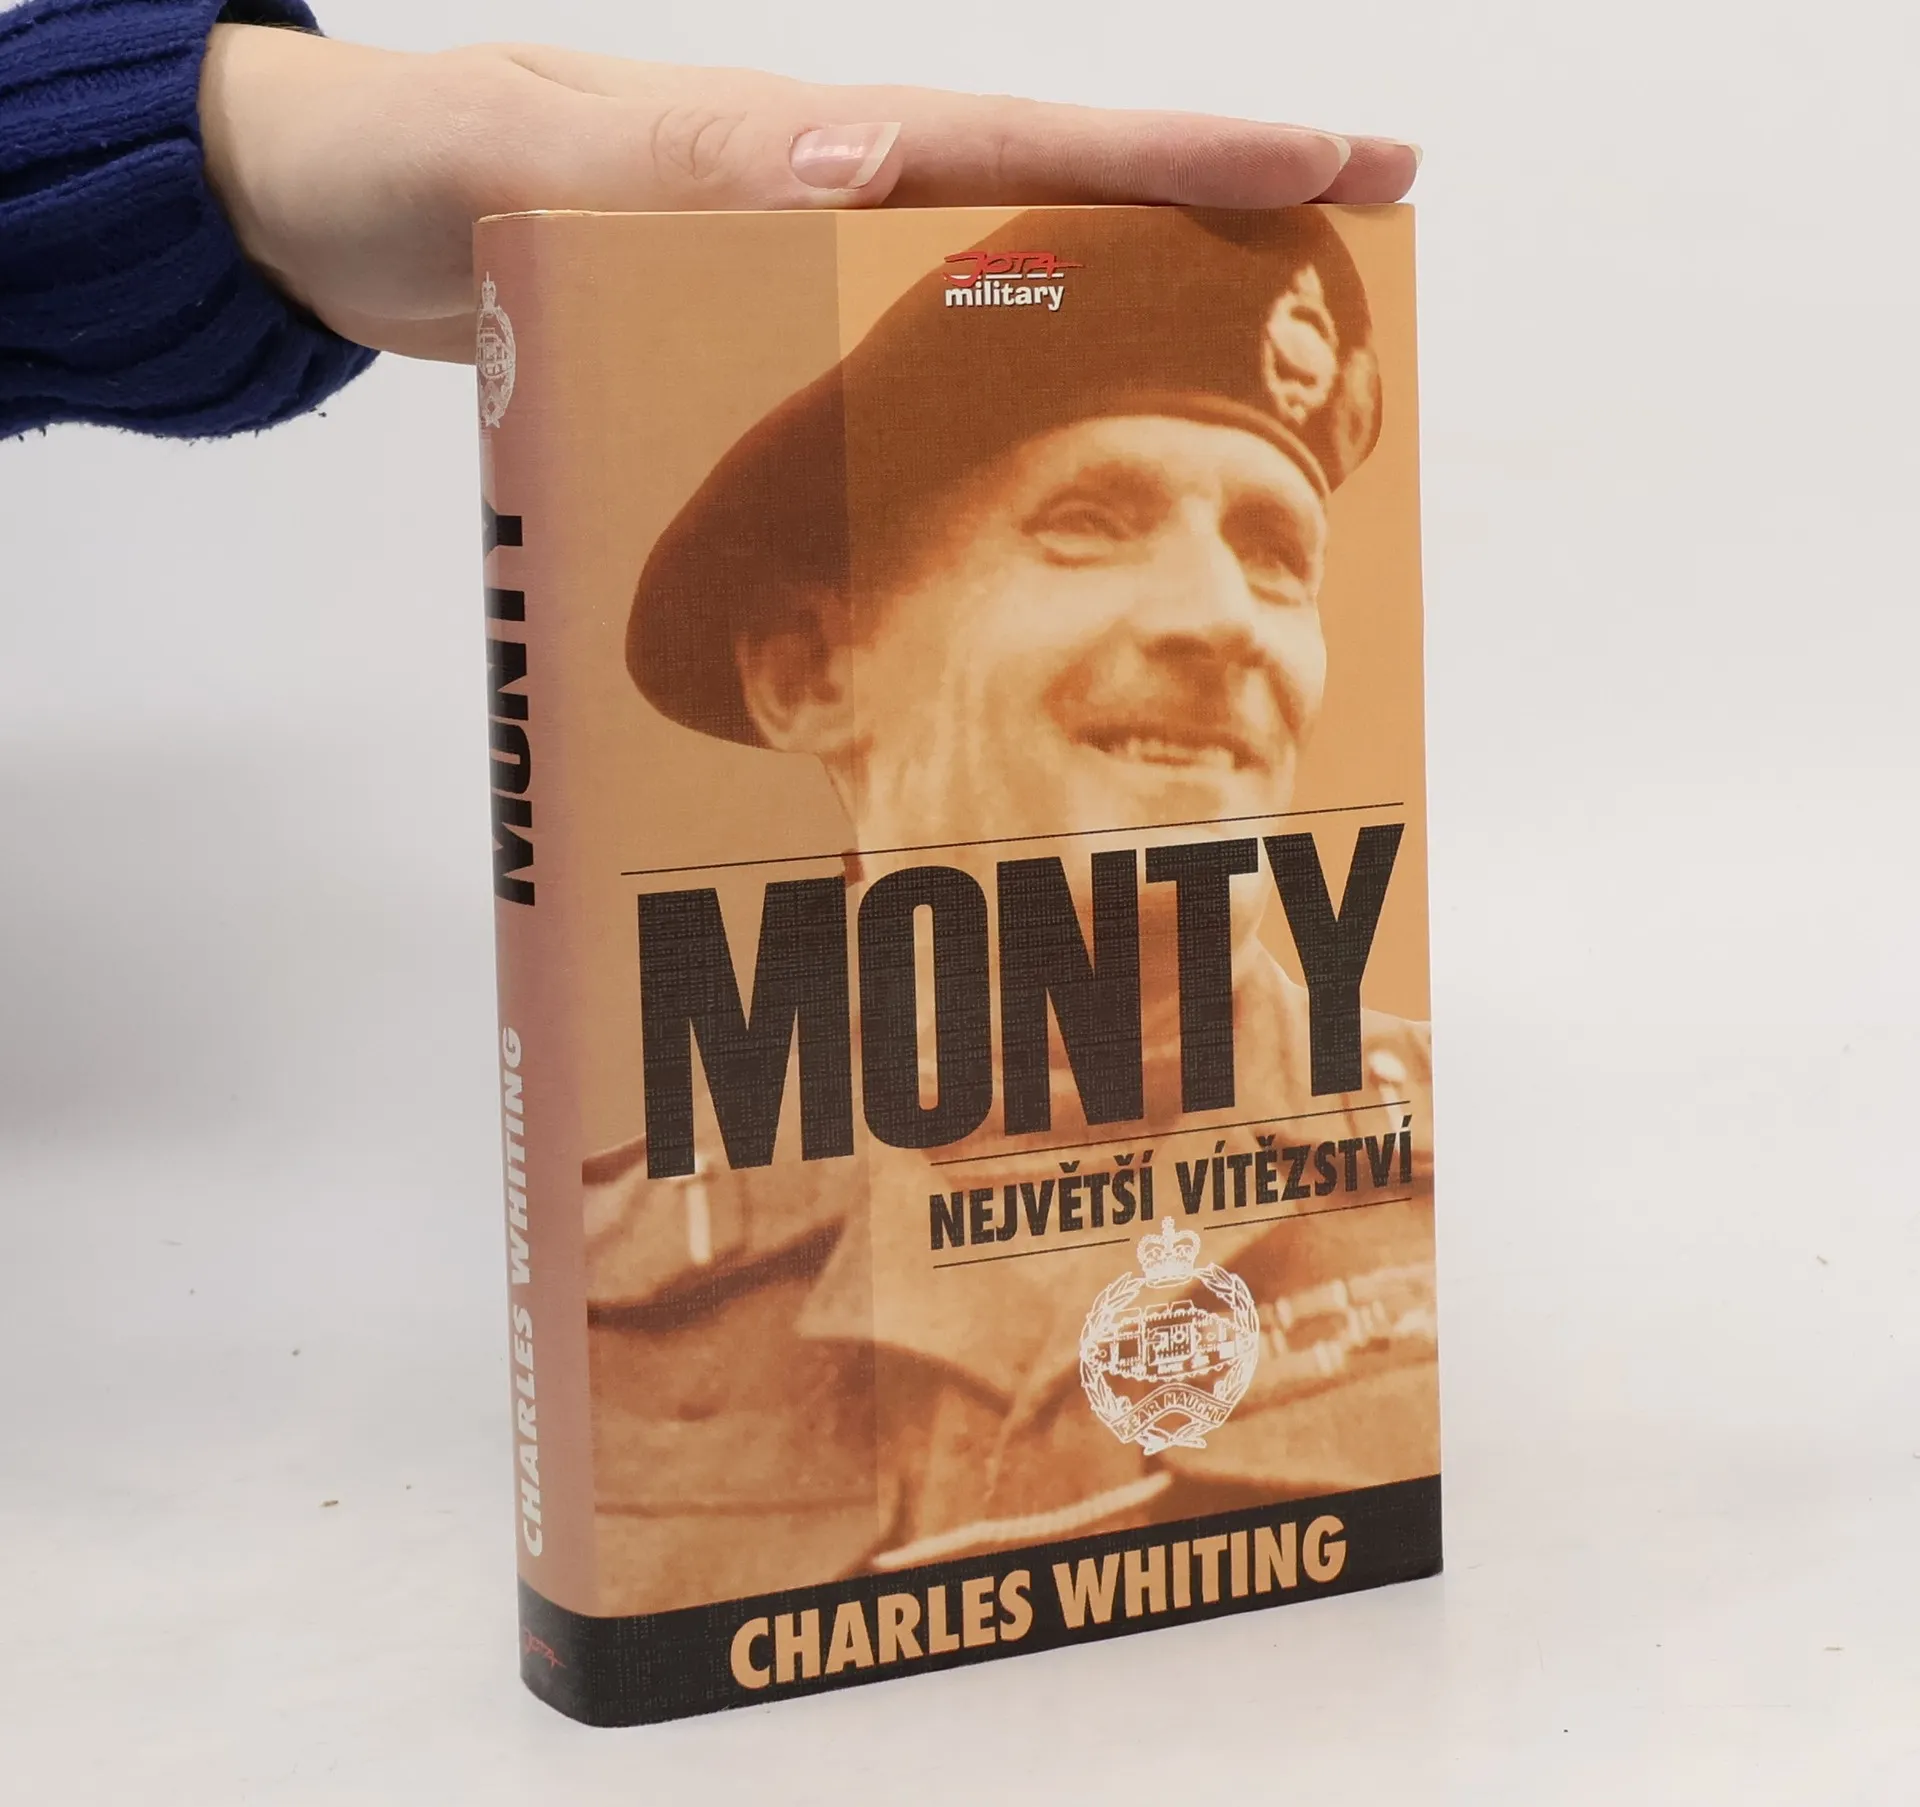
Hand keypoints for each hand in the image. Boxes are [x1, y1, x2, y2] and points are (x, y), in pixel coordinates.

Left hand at [199, 27, 1418, 364]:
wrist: (326, 228)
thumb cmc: (407, 173)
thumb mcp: (523, 150)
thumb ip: (677, 151)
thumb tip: (863, 153)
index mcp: (809, 150)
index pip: (1039, 147)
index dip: (1194, 161)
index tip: (1343, 166)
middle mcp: (832, 212)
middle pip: (1062, 223)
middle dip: (1215, 242)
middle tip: (1361, 281)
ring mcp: (802, 288)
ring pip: (1000, 313)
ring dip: (1123, 346)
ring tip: (1249, 414)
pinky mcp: (762, 358)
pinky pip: (906, 388)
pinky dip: (990, 426)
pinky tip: (1027, 499)